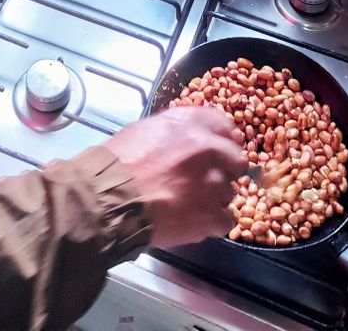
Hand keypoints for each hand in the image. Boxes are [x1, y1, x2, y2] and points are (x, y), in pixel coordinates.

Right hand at [103, 106, 246, 247]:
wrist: (111, 198)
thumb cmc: (119, 163)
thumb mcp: (146, 129)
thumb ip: (176, 129)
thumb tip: (189, 135)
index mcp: (190, 124)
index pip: (223, 124)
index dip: (223, 139)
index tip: (220, 148)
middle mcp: (209, 149)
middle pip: (236, 159)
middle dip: (225, 169)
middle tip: (206, 180)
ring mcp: (214, 183)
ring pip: (230, 191)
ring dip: (215, 197)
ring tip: (189, 204)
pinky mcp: (212, 216)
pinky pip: (226, 219)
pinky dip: (212, 222)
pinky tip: (193, 221)